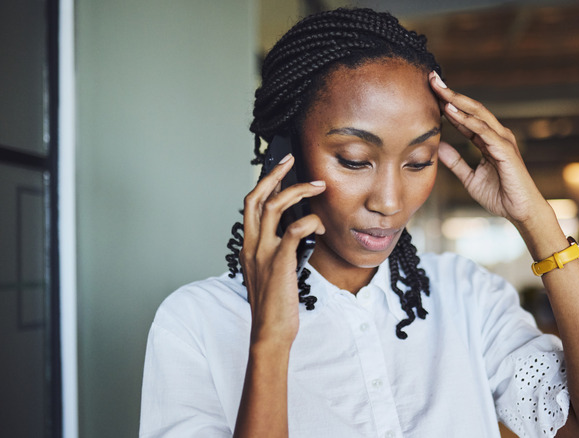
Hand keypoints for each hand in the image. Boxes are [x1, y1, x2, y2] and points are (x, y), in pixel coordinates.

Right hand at [240, 154, 325, 346]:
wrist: (270, 331)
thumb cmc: (275, 305)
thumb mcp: (272, 271)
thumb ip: (278, 250)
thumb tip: (296, 231)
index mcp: (249, 246)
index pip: (251, 204)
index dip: (265, 182)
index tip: (280, 168)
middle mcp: (253, 245)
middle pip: (256, 197)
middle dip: (274, 173)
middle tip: (292, 159)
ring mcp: (264, 252)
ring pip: (274, 206)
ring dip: (298, 191)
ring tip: (319, 186)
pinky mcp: (280, 262)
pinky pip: (295, 230)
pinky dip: (310, 221)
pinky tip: (322, 225)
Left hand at [428, 71, 548, 226]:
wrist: (520, 212)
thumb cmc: (499, 196)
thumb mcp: (469, 177)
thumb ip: (456, 162)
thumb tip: (439, 147)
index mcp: (487, 141)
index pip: (465, 117)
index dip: (447, 104)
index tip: (429, 92)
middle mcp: (496, 136)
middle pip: (471, 108)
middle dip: (451, 94)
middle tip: (432, 79)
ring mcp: (502, 141)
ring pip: (478, 114)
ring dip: (458, 102)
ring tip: (440, 91)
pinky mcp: (505, 150)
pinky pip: (485, 132)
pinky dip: (469, 121)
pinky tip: (454, 113)